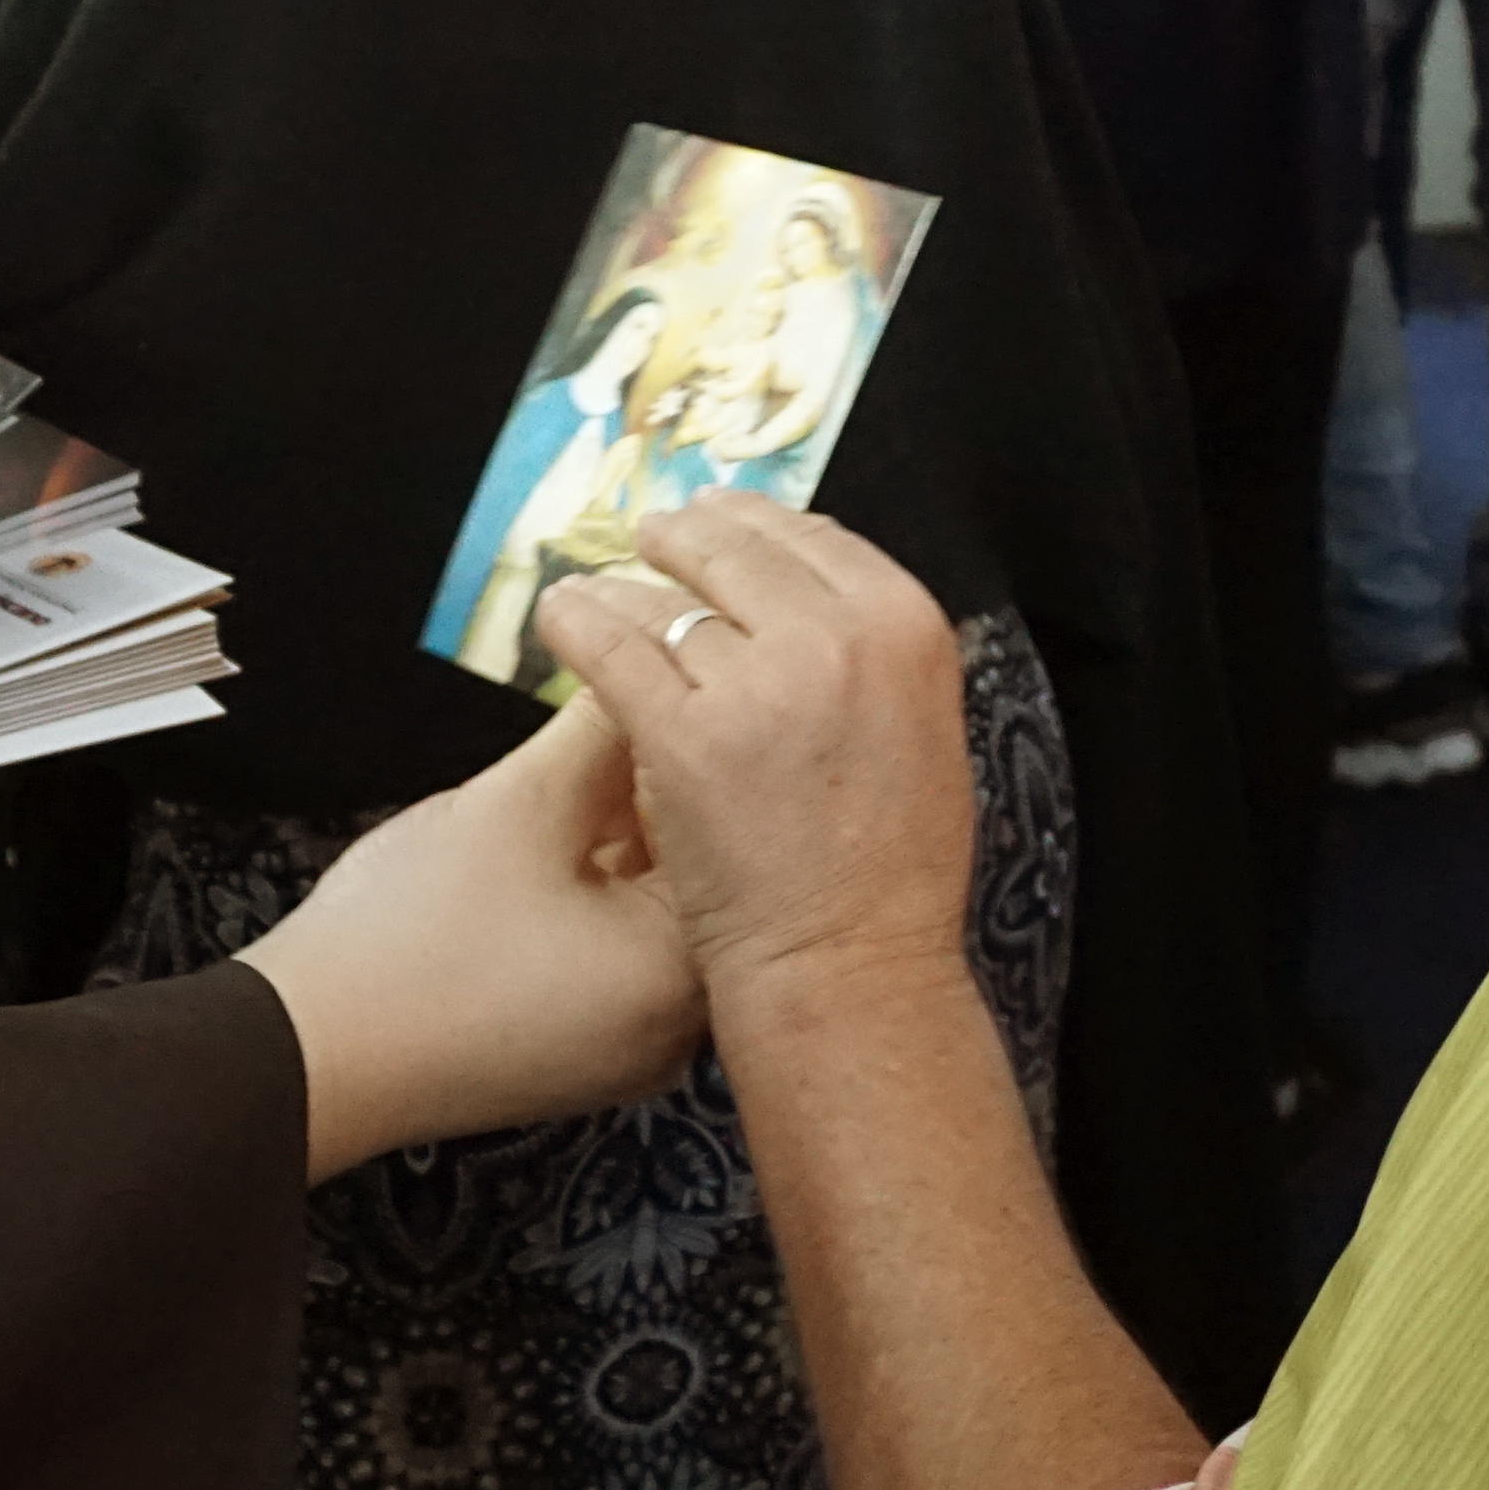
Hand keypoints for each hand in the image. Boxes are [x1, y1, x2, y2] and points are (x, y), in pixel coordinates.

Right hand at [234, 698, 709, 1173]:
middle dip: (642, 789)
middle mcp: (679, 1026)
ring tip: (561, 772)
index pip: (717, 827)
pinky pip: (607, 951)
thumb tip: (636, 664)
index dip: (678, 743)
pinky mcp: (578, 1052)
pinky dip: (583, 893)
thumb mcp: (518, 804)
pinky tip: (538, 839)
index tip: (643, 689)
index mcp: (686, 974)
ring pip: (641, 907)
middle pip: (686, 870)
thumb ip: (595, 727)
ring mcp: (626, 1047)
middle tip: (598, 721)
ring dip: (609, 836)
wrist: (310, 1055)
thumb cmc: (410, 944)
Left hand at [528, 497, 980, 1008]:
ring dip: (627, 589)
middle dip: (685, 538)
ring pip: (668, 603)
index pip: (815, 539)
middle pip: (737, 552)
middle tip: (654, 535)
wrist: (853, 970)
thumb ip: (879, 661)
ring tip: (599, 589)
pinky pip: (614, 651)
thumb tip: (823, 607)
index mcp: (907, 627)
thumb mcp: (928, 736)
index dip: (758, 524)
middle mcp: (836, 638)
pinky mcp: (685, 735)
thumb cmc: (891, 879)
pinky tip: (560, 616)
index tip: (723, 519)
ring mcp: (758, 683)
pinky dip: (579, 625)